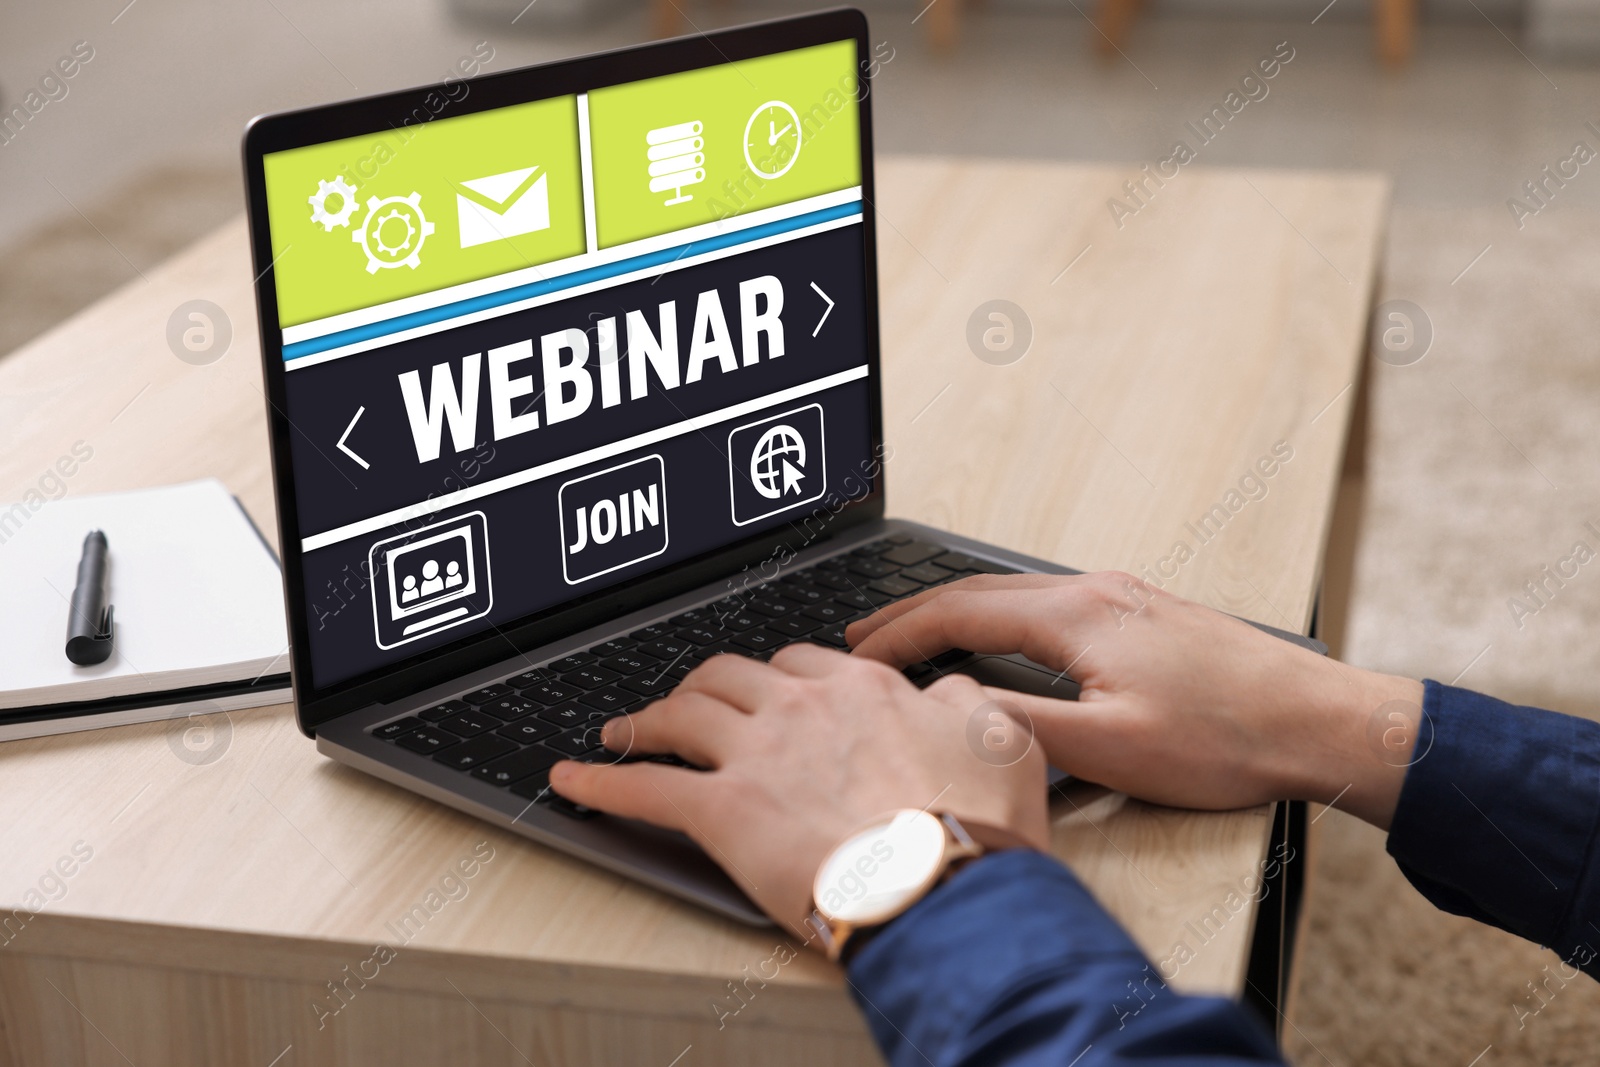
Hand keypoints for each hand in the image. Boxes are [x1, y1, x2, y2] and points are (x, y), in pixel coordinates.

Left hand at [549, 643, 1049, 937]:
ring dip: (649, 719)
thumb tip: (947, 687)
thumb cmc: (979, 827)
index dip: (781, 679)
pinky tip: (571, 782)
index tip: (773, 693)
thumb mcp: (1003, 740)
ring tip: (625, 730)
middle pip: (732, 675)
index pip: (804, 663)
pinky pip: (644, 788)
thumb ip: (965, 701)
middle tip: (690, 703)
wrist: (945, 888)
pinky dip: (601, 783)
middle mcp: (803, 707)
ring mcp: (758, 755)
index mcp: (863, 689)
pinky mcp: (722, 811)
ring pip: (683, 714)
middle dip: (705, 685)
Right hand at [847, 573, 1424, 828]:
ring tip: (916, 636)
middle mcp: (1095, 591)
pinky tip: (999, 639)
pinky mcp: (1144, 614)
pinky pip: (1047, 604)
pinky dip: (1000, 617)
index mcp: (1077, 615)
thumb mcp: (1111, 747)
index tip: (858, 654)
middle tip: (864, 637)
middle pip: (978, 589)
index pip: (959, 611)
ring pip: (1014, 595)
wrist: (1319, 721)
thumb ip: (1020, 726)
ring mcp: (1122, 597)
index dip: (899, 633)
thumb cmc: (1228, 736)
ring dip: (956, 612)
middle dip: (913, 611)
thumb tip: (952, 709)